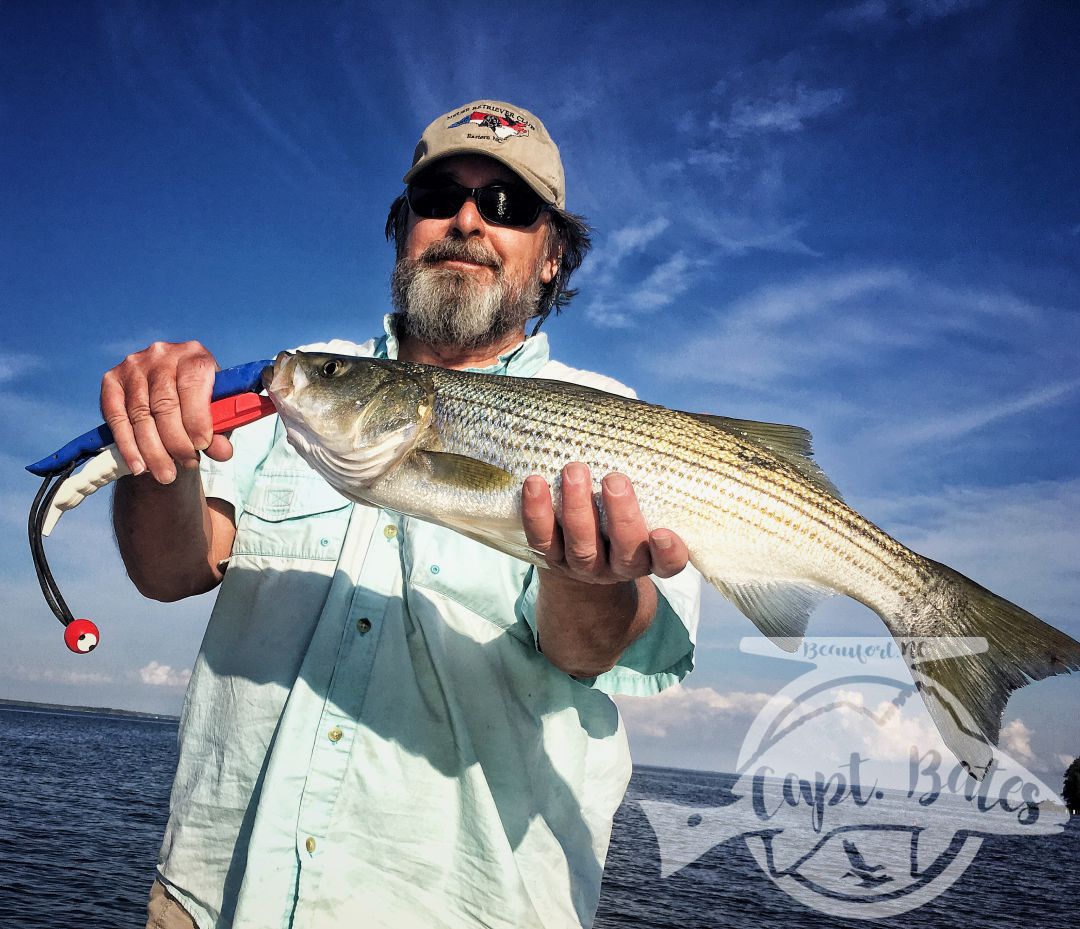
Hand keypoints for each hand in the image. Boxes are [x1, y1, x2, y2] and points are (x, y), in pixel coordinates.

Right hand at [100, 340, 230, 483]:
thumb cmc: (199, 405)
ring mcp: (134, 366)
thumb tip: (222, 452)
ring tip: (166, 475)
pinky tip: (139, 467)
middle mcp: (162, 354)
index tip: (202, 446)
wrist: (171, 395)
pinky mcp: (112, 381)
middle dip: (177, 441)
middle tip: (186, 464)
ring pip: (141, 415)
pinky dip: (128, 446)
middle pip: (165, 404)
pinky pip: (118, 418)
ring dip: (153, 450)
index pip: (193, 385)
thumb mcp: (216, 414)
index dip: (197, 418)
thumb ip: (221, 431)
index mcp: (194, 355)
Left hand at [521, 462, 689, 583]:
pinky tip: (534, 484)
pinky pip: (542, 539)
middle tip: (614, 479)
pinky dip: (536, 513)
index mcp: (652, 554)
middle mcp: (621, 564)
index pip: (668, 562)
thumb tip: (699, 419)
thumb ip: (670, 465)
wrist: (588, 551)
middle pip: (625, 550)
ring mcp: (585, 564)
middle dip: (620, 516)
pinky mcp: (552, 556)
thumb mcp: (652, 494)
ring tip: (574, 470)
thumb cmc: (628, 509)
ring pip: (581, 545)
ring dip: (577, 509)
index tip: (662, 532)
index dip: (668, 553)